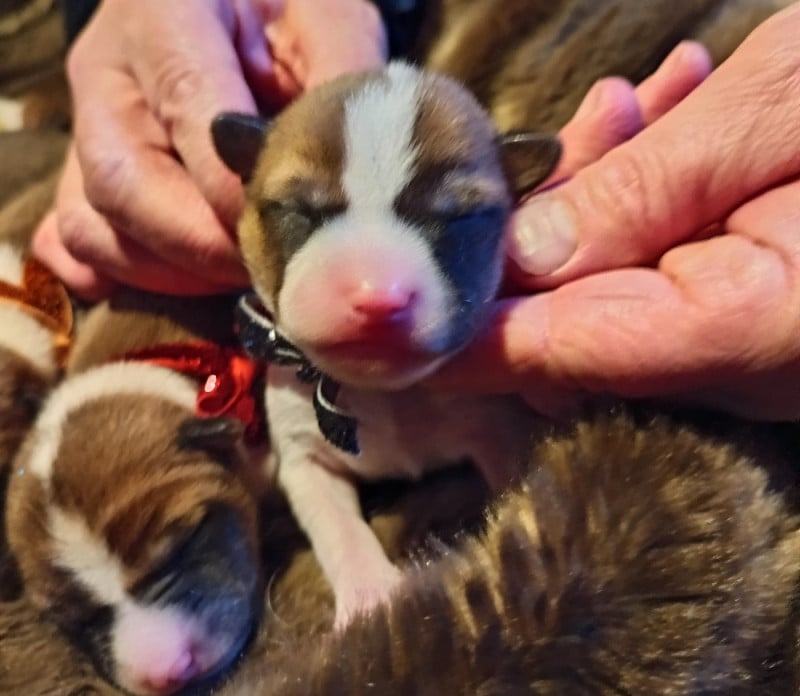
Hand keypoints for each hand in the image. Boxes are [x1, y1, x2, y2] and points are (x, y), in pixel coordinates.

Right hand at [32, 0, 386, 298]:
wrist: (240, 20)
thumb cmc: (285, 16)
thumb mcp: (327, 20)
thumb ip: (343, 84)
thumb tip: (358, 189)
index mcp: (163, 13)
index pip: (188, 107)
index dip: (237, 187)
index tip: (290, 230)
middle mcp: (107, 76)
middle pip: (124, 184)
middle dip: (206, 247)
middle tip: (274, 270)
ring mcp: (86, 132)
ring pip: (95, 228)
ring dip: (178, 273)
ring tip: (245, 271)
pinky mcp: (83, 179)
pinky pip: (79, 247)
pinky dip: (130, 278)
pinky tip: (186, 279)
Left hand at [434, 6, 799, 419]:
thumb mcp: (774, 115)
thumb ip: (642, 192)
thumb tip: (520, 258)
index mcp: (745, 329)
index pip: (549, 350)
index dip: (450, 331)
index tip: (374, 307)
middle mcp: (735, 368)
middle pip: (563, 323)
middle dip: (526, 231)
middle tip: (577, 127)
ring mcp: (734, 351)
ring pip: (598, 296)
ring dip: (586, 202)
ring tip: (631, 107)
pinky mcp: (736, 321)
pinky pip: (646, 283)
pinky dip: (630, 216)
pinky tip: (658, 133)